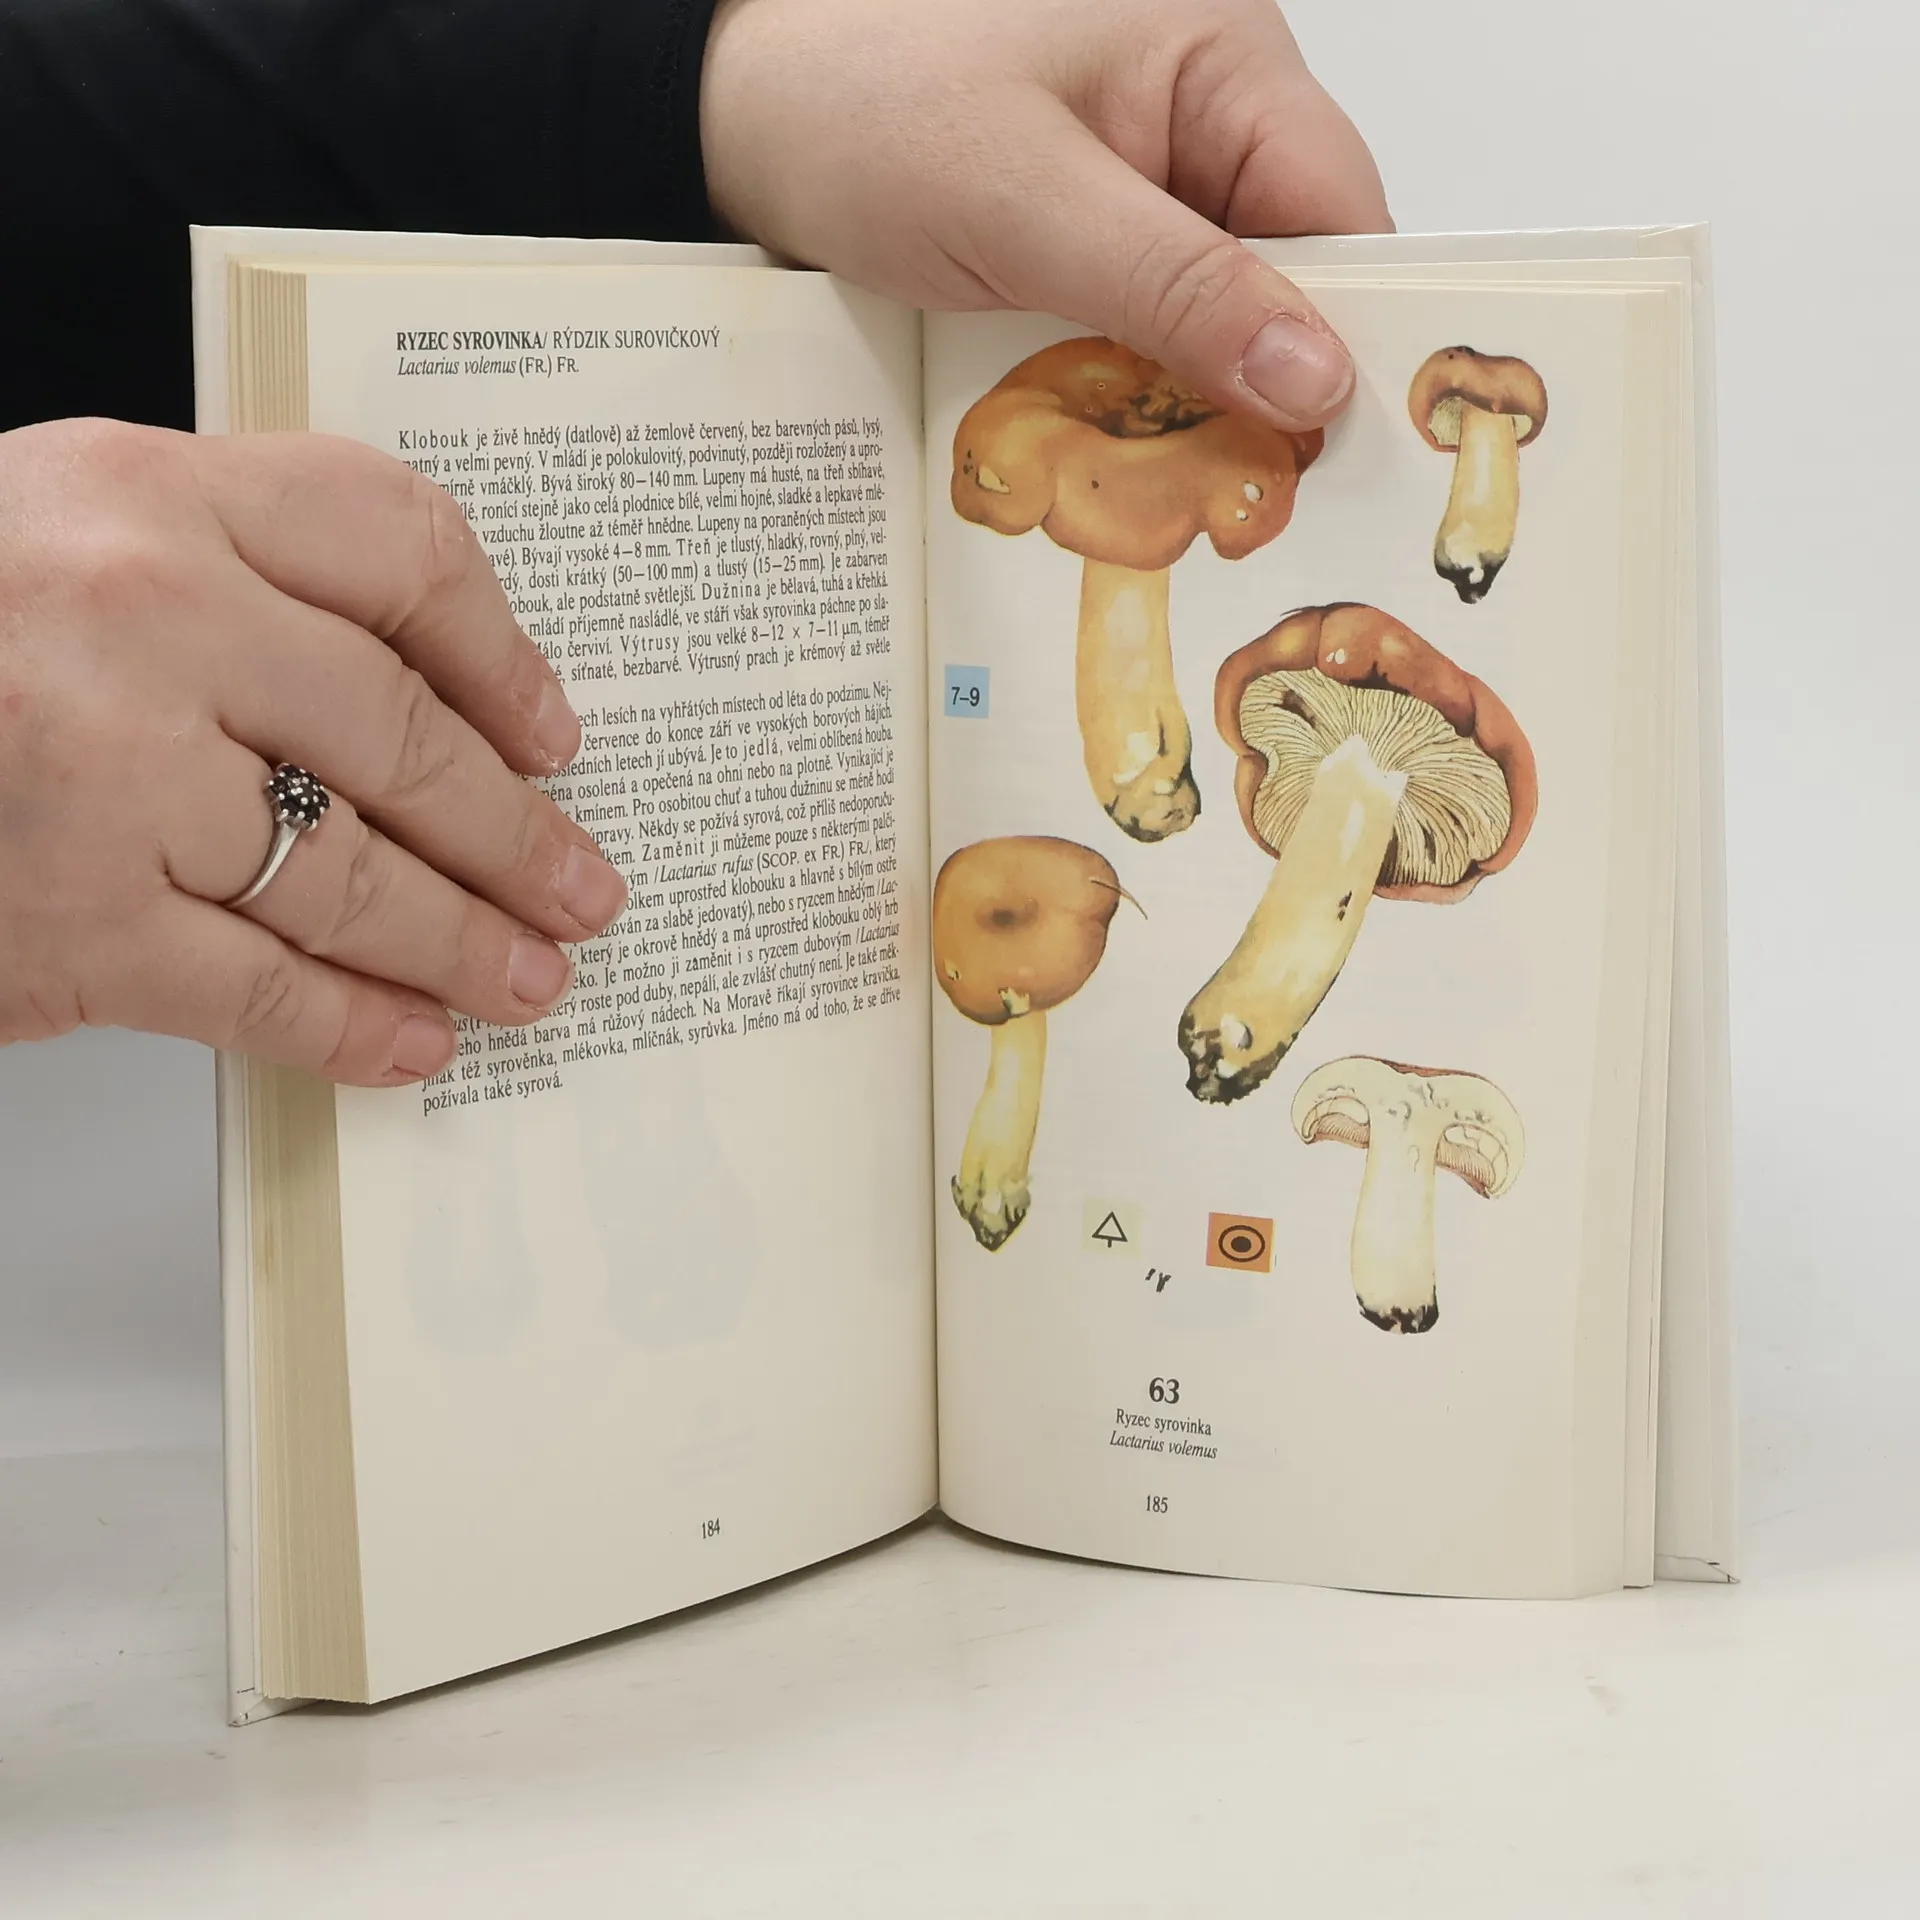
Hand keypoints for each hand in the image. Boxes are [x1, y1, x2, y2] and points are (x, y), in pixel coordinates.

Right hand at [0, 421, 626, 1085]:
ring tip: (533, 976)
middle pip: (402, 734)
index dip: (501, 652)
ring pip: (351, 873)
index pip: (397, 545)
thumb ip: (229, 581)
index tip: (553, 731)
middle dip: (514, 831)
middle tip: (582, 882)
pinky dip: (351, 1025)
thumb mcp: (62, 535)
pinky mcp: (72, 921)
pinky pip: (257, 988)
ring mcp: (109, 777)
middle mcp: (144, 620)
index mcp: (151, 493)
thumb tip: (421, 700)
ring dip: (462, 940)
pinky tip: (415, 1042)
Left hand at [702, 0, 1389, 432]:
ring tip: (1181, 496)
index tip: (1335, 452)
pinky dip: (1129, 390)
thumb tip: (1316, 381)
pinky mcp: (1079, 234)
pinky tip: (1114, 455)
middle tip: (1255, 504)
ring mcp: (1135, 179)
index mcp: (1218, 58)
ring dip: (1189, 401)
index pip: (1339, 210)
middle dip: (1263, 384)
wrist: (725, 110)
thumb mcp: (1028, 201)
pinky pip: (1138, 325)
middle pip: (1282, 272)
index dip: (1347, 333)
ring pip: (1208, 314)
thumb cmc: (858, 100)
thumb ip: (1180, 291)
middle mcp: (1194, 113)